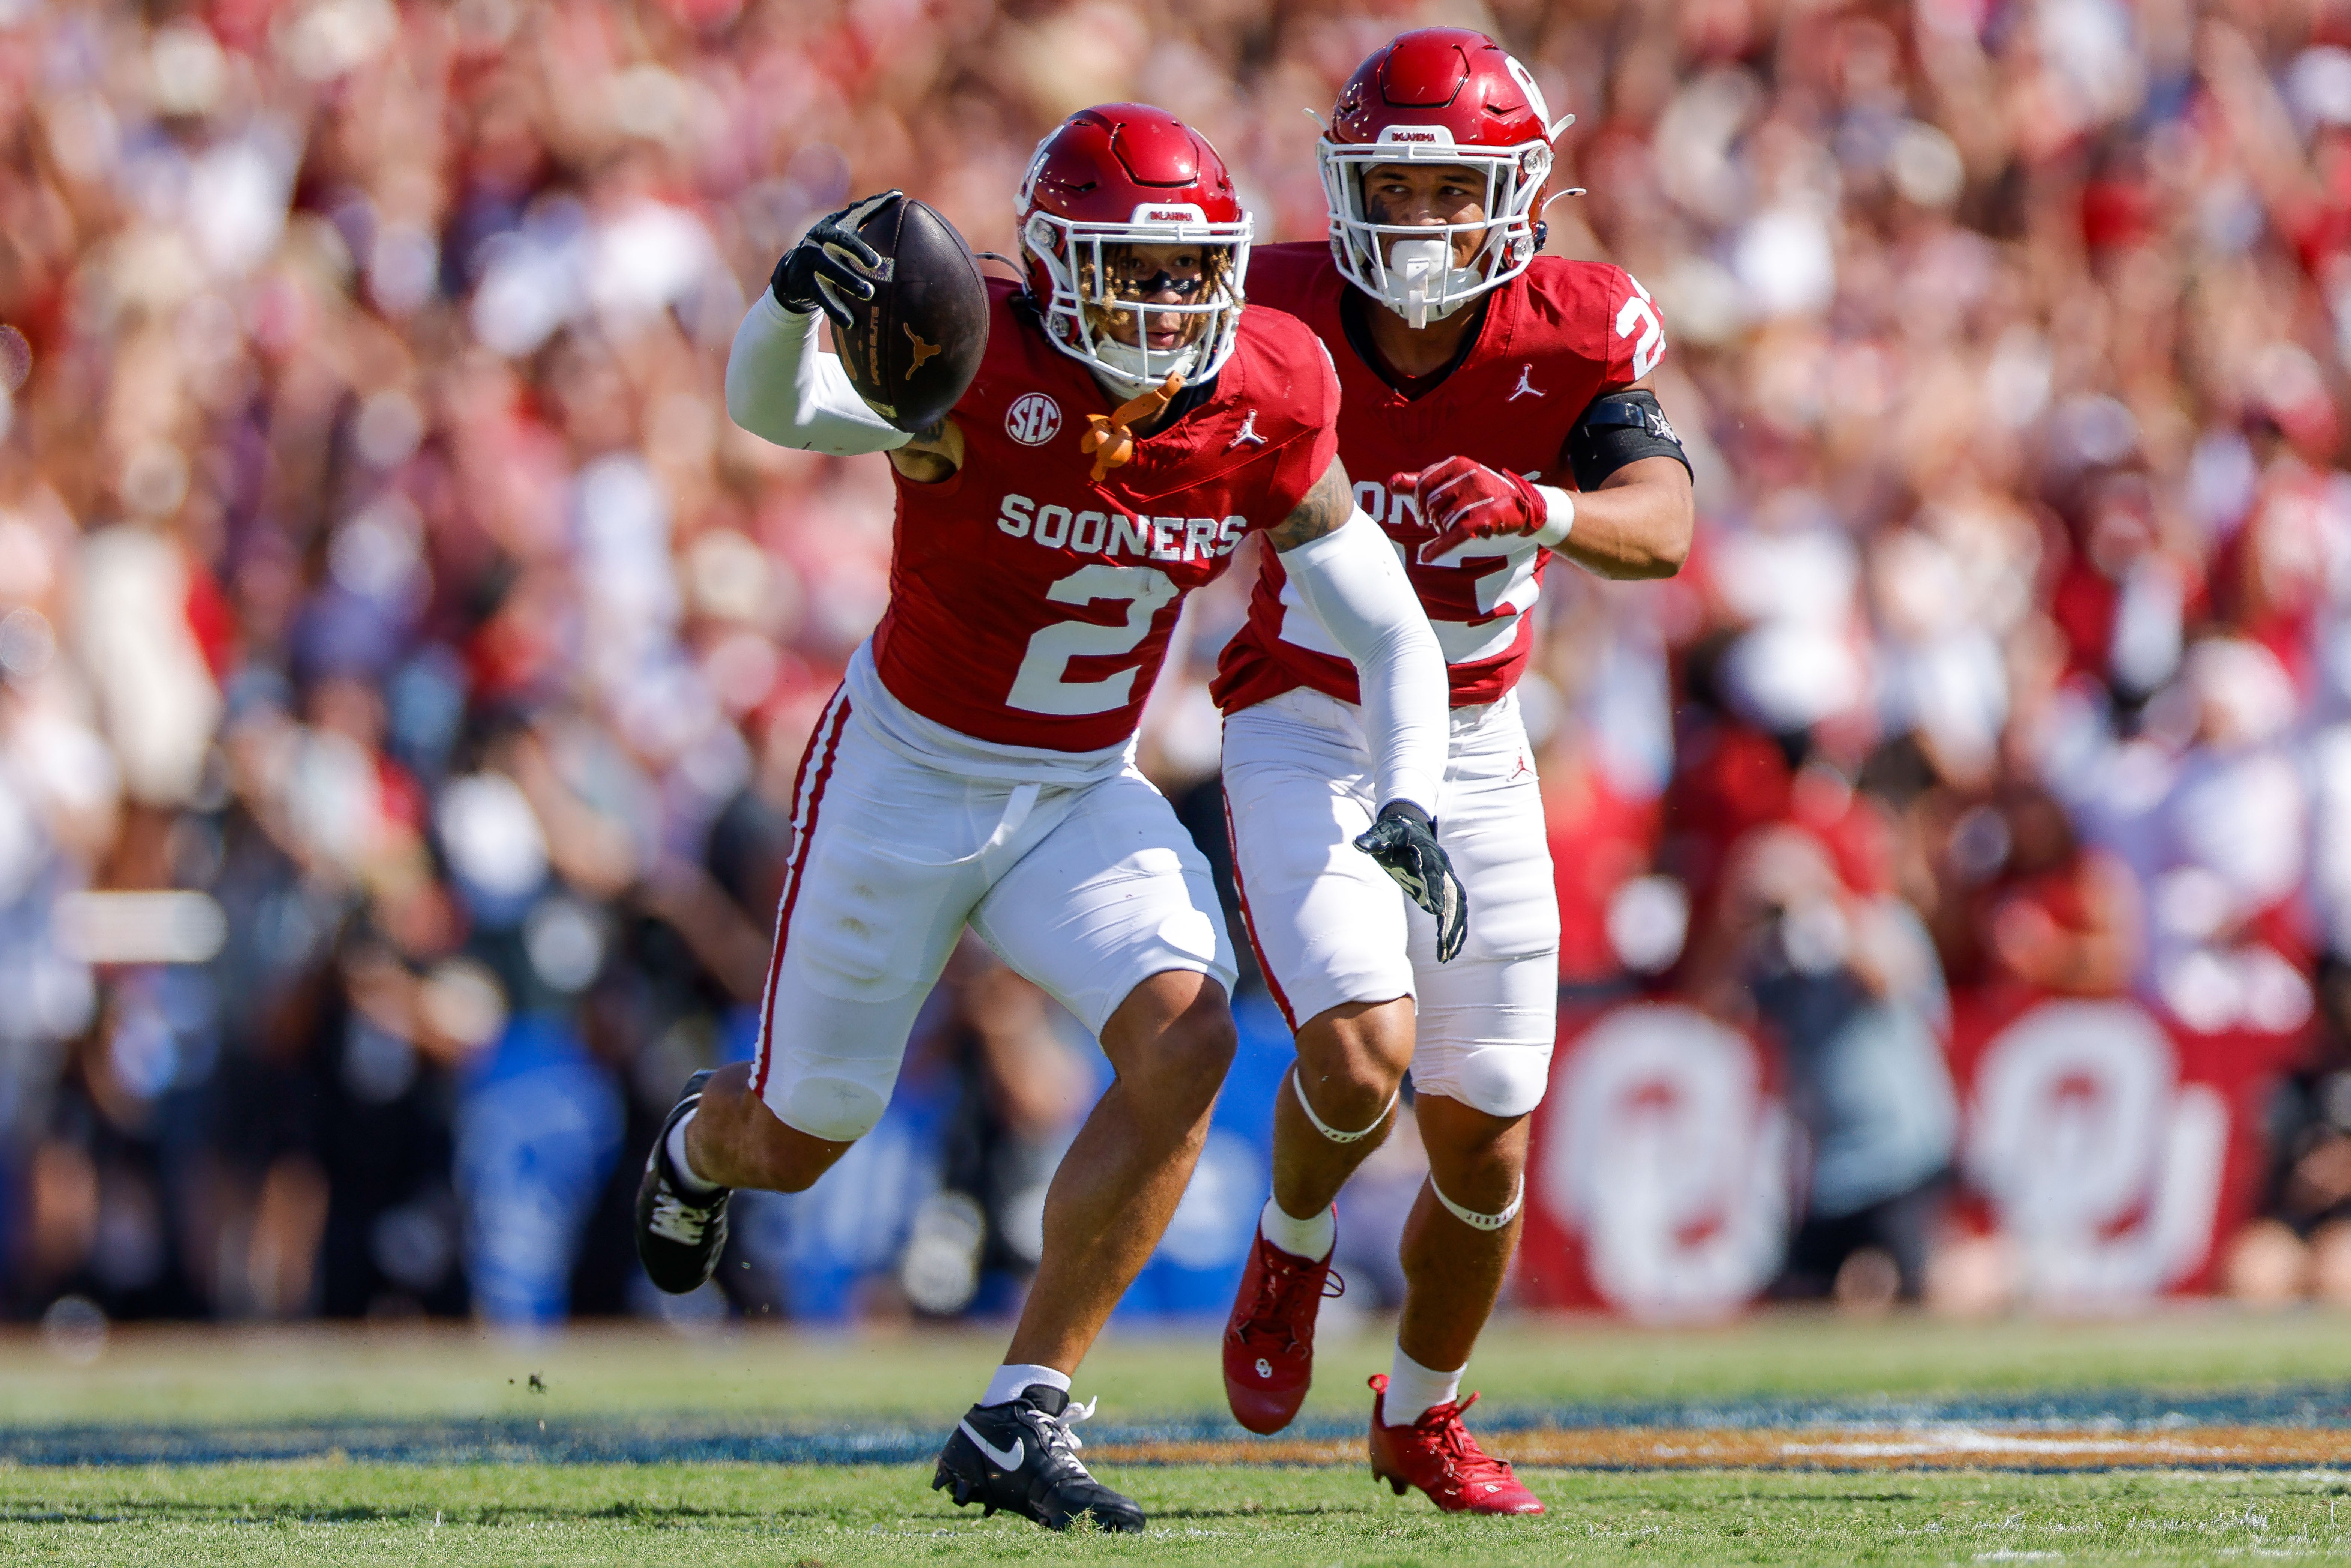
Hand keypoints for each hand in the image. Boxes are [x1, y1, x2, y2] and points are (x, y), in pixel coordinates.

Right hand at [771, 191, 899, 327]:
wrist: (795, 275)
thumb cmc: (830, 251)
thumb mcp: (845, 232)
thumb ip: (866, 216)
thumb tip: (898, 193)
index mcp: (832, 225)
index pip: (855, 212)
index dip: (874, 206)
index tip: (894, 201)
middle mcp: (818, 239)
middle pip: (839, 241)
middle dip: (858, 250)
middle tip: (876, 264)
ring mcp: (809, 260)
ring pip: (829, 269)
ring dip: (849, 281)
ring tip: (869, 293)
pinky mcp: (803, 282)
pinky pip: (821, 296)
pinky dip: (836, 309)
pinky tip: (850, 322)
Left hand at [1352, 801, 1467, 961]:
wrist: (1410, 826)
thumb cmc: (1394, 832)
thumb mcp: (1383, 832)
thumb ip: (1374, 839)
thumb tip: (1360, 844)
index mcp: (1426, 852)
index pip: (1432, 873)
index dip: (1435, 890)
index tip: (1435, 911)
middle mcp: (1441, 866)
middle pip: (1452, 894)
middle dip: (1450, 920)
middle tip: (1444, 944)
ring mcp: (1446, 878)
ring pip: (1457, 906)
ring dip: (1455, 930)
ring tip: (1447, 955)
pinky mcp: (1444, 888)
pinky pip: (1454, 910)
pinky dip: (1455, 928)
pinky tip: (1449, 949)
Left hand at [1393, 456, 1548, 565]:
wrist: (1521, 505)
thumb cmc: (1481, 493)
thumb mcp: (1453, 481)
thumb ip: (1420, 482)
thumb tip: (1391, 482)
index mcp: (1459, 464)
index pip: (1423, 483)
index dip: (1417, 501)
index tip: (1422, 513)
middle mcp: (1469, 477)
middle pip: (1431, 503)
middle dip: (1430, 517)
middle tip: (1438, 523)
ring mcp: (1478, 498)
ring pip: (1442, 520)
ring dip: (1443, 529)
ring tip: (1456, 526)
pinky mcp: (1484, 519)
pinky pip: (1453, 535)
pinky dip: (1437, 548)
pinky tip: (1427, 556)